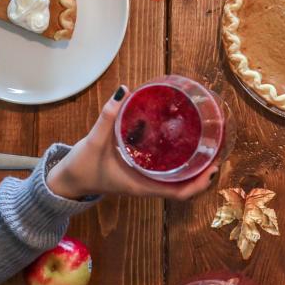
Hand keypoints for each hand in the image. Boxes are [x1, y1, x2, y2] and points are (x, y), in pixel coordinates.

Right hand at [46, 86, 216, 199]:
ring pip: (178, 179)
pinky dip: (179, 161)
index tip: (213, 167)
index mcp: (142, 186)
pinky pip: (167, 171)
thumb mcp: (94, 142)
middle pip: (185, 186)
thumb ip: (108, 117)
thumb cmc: (81, 167)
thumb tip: (123, 90)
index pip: (179, 193)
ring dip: (195, 167)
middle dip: (204, 173)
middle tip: (217, 150)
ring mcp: (146, 180)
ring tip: (208, 145)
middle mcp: (149, 185)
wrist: (67, 181)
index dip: (200, 184)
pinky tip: (183, 143)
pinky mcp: (141, 173)